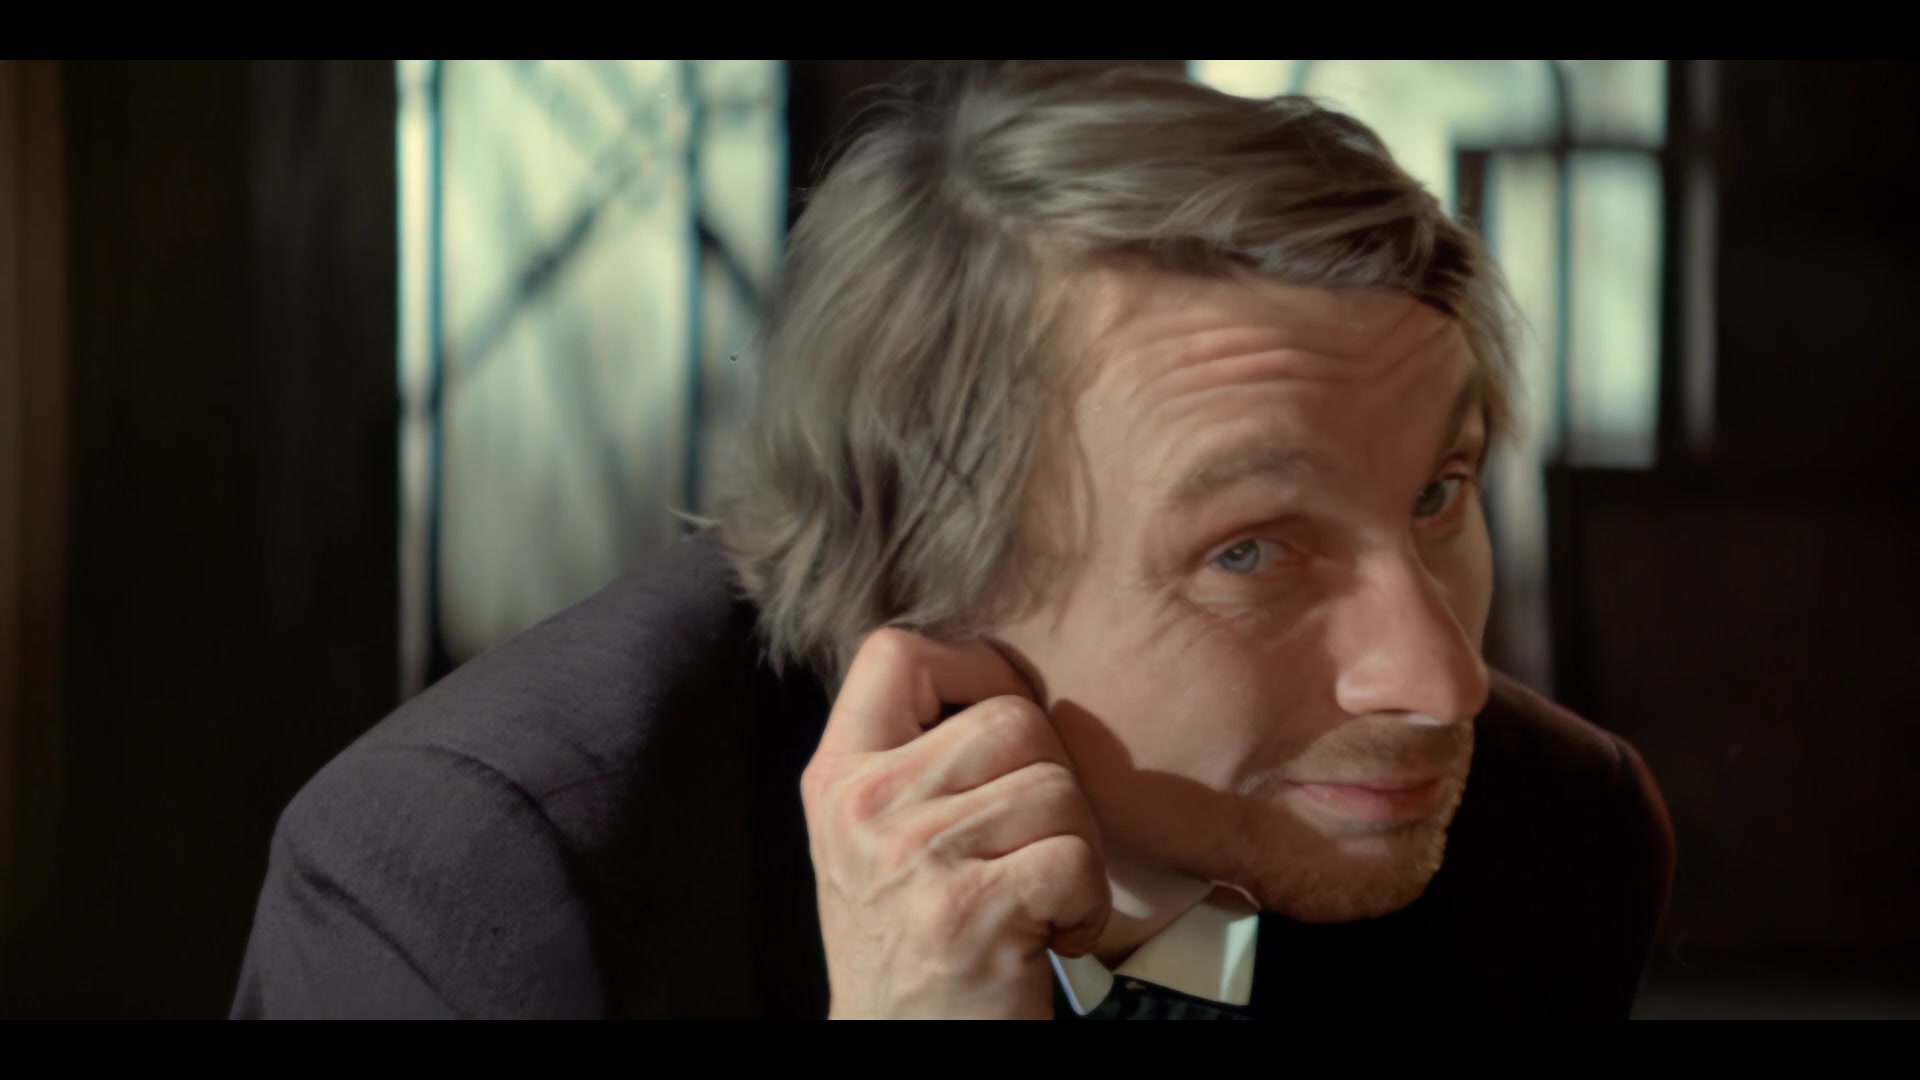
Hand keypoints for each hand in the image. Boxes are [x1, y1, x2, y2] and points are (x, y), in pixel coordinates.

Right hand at [801, 629, 1110, 1019]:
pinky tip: (1054, 933)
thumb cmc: (909, 940)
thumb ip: (911, 757)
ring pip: (1056, 788)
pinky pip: (1074, 857)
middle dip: (1051, 780)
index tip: (1002, 720)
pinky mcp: (969, 912)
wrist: (901, 1048)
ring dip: (1075, 848)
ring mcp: (913, 858)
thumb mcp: (872, 837)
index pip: (896, 651)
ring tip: (1040, 895)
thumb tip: (1001, 677)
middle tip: (1033, 843)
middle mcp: (865, 806)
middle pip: (1013, 719)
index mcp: (838, 777)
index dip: (974, 668)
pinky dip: (1086, 904)